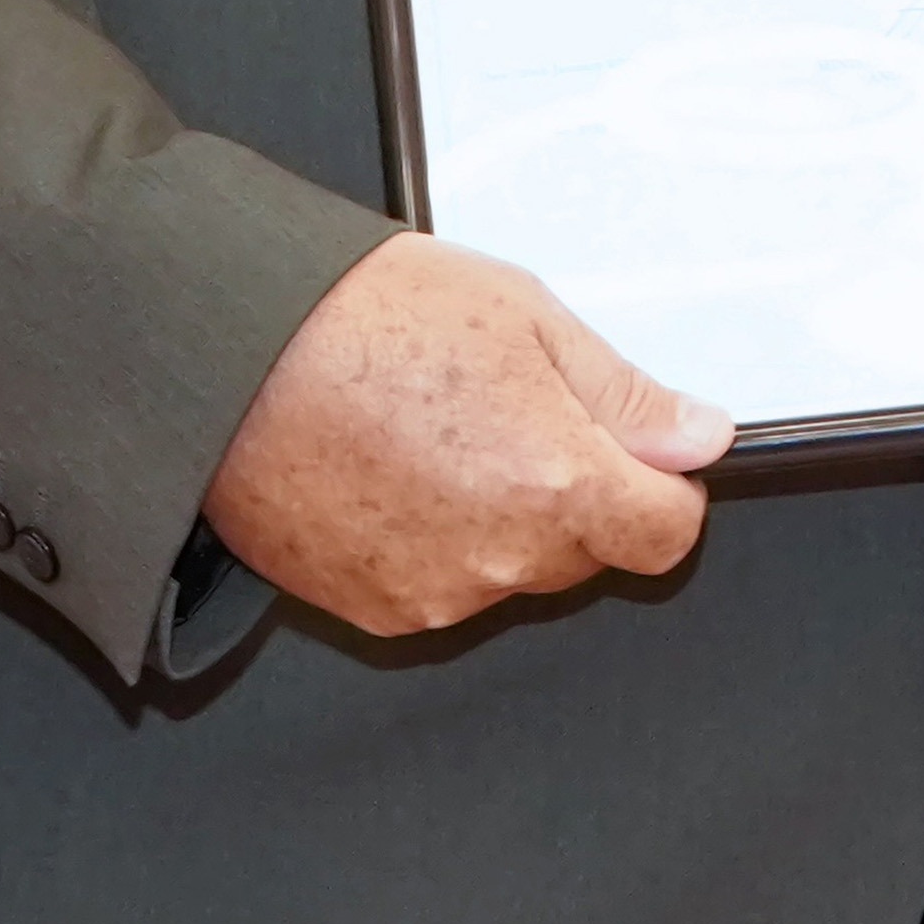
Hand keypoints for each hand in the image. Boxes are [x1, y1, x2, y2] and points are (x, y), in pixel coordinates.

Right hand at [202, 235, 731, 637]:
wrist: (226, 351)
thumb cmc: (359, 316)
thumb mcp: (522, 313)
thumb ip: (622, 392)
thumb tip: (697, 435)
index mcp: (557, 483)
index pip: (667, 533)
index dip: (655, 482)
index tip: (627, 447)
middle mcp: (503, 561)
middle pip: (585, 552)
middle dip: (566, 490)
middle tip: (498, 408)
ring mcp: (434, 596)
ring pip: (509, 571)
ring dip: (494, 519)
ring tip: (426, 431)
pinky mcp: (373, 610)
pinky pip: (438, 587)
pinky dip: (428, 542)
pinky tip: (384, 470)